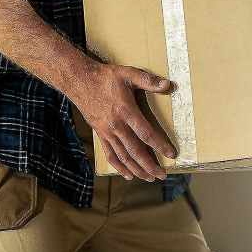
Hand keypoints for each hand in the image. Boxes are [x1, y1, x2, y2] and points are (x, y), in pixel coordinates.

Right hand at [75, 64, 175, 180]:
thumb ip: (148, 80)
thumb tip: (167, 85)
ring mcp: (107, 133)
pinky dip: (119, 167)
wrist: (79, 82)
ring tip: (150, 178)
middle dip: (150, 165)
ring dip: (137, 170)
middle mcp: (116, 126)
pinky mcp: (101, 135)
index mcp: (125, 111)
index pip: (145, 133)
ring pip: (123, 157)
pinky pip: (110, 155)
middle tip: (162, 174)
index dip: (159, 145)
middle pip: (135, 151)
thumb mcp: (128, 74)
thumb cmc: (105, 77)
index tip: (171, 154)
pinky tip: (129, 175)